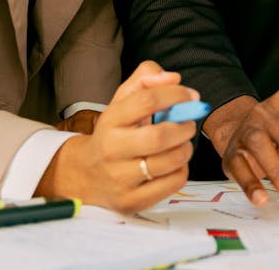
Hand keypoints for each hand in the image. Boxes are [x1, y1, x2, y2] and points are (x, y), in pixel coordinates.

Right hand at [37, 60, 197, 214]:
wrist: (86, 175)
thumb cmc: (113, 134)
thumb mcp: (121, 101)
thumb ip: (146, 79)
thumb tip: (173, 78)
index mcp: (110, 121)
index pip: (147, 100)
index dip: (175, 94)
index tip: (191, 96)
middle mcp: (112, 150)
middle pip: (160, 136)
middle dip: (184, 127)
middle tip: (188, 124)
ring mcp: (120, 179)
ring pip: (170, 161)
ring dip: (186, 148)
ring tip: (181, 143)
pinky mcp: (132, 201)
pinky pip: (173, 183)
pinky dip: (182, 169)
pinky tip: (172, 164)